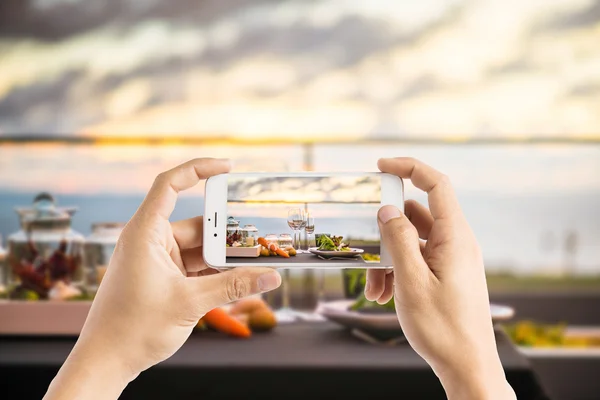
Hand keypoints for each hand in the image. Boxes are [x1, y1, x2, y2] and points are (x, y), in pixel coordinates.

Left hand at [44, 158, 281, 399]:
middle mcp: (151, 241)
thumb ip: (233, 285)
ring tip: (256, 261)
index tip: (228, 168)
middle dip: (227, 232)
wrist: (107, 361)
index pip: (170, 185)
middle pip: (197, 224)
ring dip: (224, 255)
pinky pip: (196, 266)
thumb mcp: (189, 302)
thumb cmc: (132, 328)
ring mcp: (158, 260)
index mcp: (146, 233)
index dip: (198, 169)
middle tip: (258, 238)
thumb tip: (271, 276)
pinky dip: (216, 271)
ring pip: (199, 248)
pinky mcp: (164, 278)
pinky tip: (239, 278)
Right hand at [365, 158, 514, 399]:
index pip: (436, 185)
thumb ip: (399, 240)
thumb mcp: (412, 281)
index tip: (381, 166)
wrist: (466, 366)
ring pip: (411, 241)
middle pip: (415, 216)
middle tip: (366, 253)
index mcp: (455, 237)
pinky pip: (416, 260)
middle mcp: (456, 243)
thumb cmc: (444, 328)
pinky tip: (384, 295)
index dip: (409, 168)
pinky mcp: (445, 274)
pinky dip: (396, 271)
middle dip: (385, 234)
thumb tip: (388, 210)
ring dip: (387, 259)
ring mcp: (451, 259)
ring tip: (374, 289)